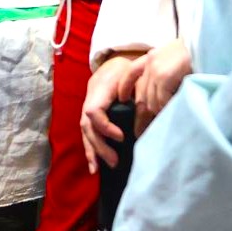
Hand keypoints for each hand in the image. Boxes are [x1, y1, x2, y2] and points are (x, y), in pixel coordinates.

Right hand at [80, 53, 140, 174]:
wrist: (116, 60)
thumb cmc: (128, 68)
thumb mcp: (133, 74)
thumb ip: (137, 91)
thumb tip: (146, 113)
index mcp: (99, 89)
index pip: (93, 112)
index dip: (105, 127)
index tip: (122, 137)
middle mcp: (90, 98)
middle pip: (87, 126)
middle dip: (99, 146)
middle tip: (114, 161)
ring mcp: (87, 105)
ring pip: (85, 131)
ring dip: (92, 151)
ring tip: (98, 169)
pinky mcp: (90, 113)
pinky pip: (87, 132)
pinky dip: (90, 148)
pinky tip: (94, 164)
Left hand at [131, 38, 192, 130]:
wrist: (209, 44)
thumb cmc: (198, 56)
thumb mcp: (176, 62)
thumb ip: (164, 75)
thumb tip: (156, 99)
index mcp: (152, 57)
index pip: (131, 72)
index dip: (125, 87)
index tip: (123, 99)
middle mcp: (150, 61)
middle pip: (142, 95)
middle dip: (146, 111)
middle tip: (149, 125)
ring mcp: (155, 68)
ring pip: (151, 101)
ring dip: (160, 110)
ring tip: (170, 113)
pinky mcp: (164, 76)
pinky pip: (162, 100)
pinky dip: (168, 106)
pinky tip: (178, 105)